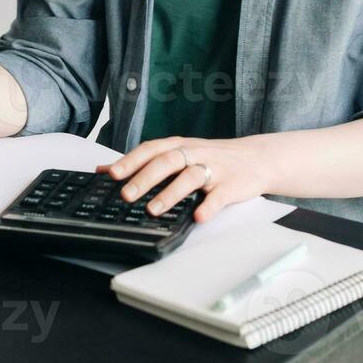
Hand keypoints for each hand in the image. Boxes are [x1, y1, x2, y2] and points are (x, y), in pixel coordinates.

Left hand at [96, 136, 271, 223]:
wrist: (257, 158)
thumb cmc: (211, 158)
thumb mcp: (179, 153)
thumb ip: (146, 160)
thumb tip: (105, 169)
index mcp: (180, 145)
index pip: (151, 149)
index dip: (131, 160)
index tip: (111, 174)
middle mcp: (195, 154)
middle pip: (167, 162)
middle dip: (145, 178)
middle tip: (127, 195)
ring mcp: (214, 168)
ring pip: (191, 177)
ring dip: (170, 193)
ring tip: (153, 210)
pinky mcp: (232, 185)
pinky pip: (219, 196)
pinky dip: (208, 207)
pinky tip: (198, 217)